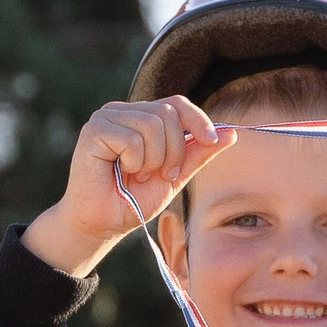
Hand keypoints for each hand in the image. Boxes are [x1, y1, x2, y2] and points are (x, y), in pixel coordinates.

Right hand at [24, 97, 228, 280]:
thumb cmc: (133, 199)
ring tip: (138, 175)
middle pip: (168, 113)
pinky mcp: (94, 130)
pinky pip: (132, 139)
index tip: (213, 141)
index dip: (199, 119)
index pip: (177, 103)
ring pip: (152, 125)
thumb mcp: (175, 175)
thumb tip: (233, 133)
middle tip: (160, 174)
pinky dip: (134, 162)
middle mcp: (124, 111)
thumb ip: (199, 153)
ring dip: (153, 159)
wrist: (104, 223)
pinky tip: (121, 172)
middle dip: (175, 150)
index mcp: (142, 117)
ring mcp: (107, 117)